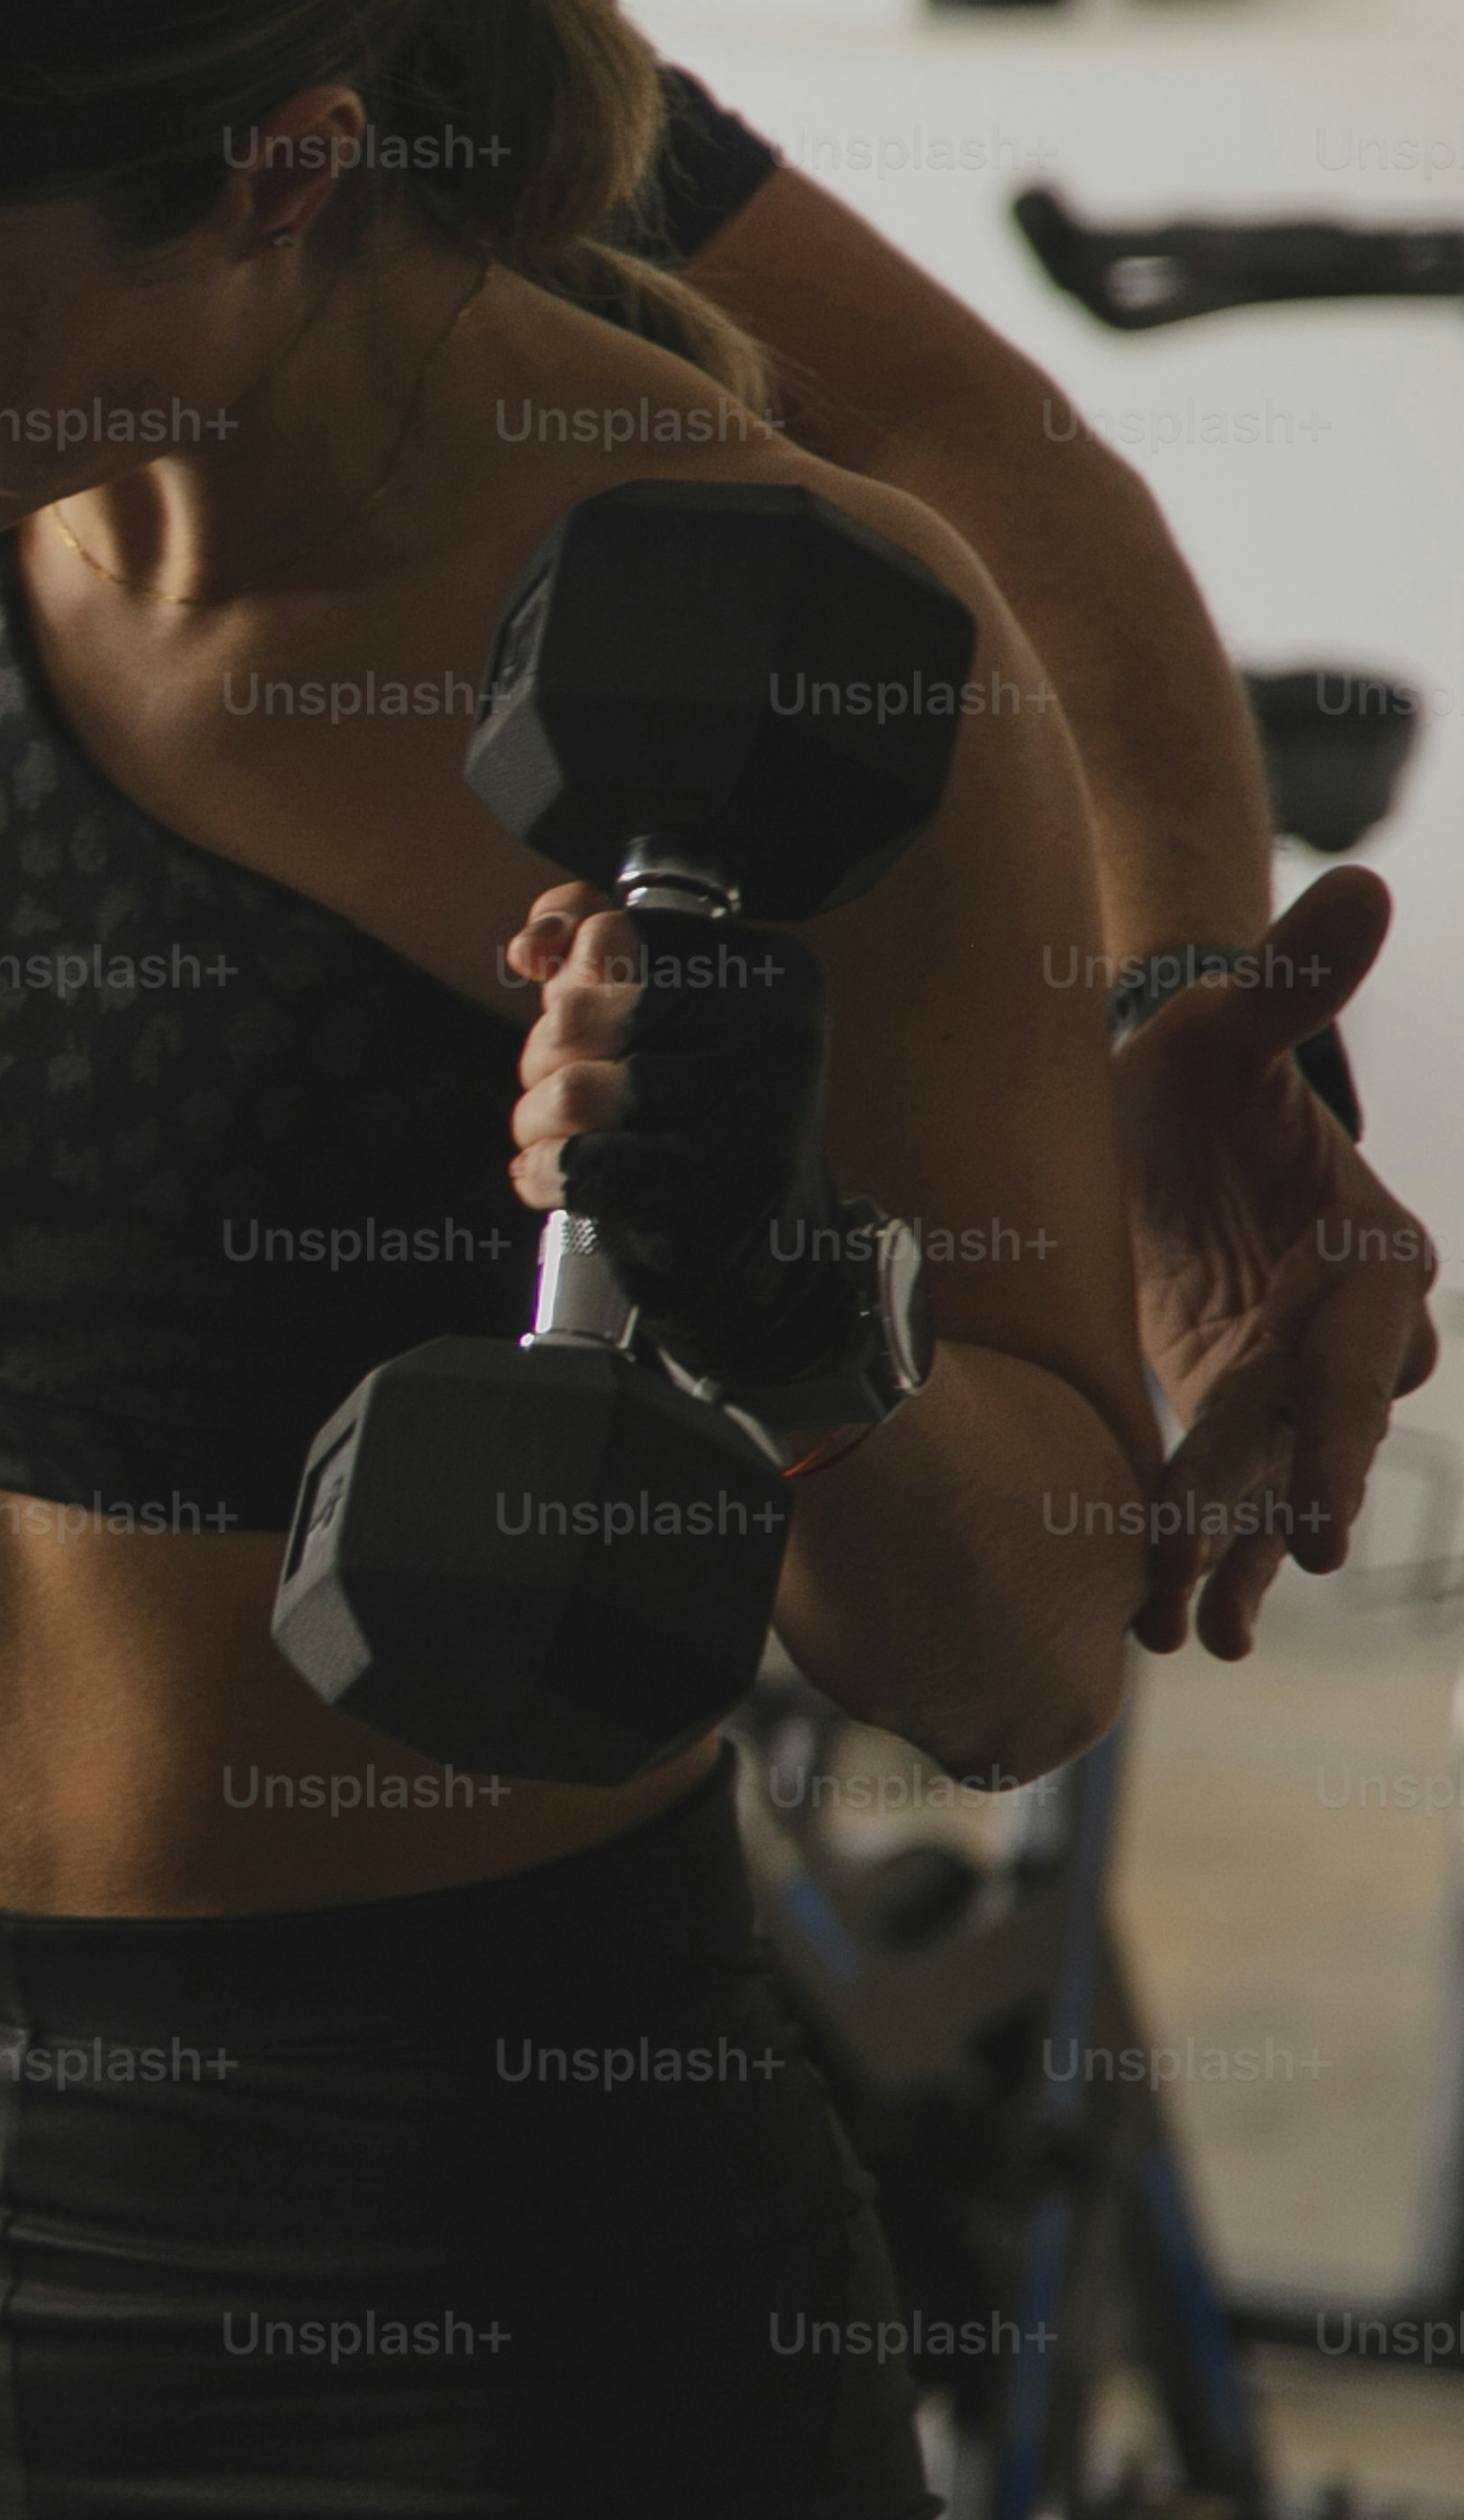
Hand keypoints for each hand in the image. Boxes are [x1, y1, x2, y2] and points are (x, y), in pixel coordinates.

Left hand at [500, 883, 845, 1370]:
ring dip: (536, 1122)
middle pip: (577, 1013)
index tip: (581, 1024)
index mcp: (769, 969)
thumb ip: (584, 940)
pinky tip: (556, 1180)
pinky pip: (584, 1166)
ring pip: (574, 1092)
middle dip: (541, 1059)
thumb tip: (532, 947)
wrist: (760, 1246)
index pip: (608, 931)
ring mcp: (760, 1116)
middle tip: (566, 1093)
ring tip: (560, 1138)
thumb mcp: (645, 1006)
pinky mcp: (724, 1194)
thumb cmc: (690, 1114)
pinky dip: (547, 1176)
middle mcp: (777, 1033)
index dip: (563, 984)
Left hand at [1123, 865, 1444, 1656]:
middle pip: (1325, 1432)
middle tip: (1257, 1588)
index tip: (1317, 1500)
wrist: (1150, 1114)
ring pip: (1271, 1478)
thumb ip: (1287, 980)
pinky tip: (1158, 1620)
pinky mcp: (1227, 1402)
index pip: (1370, 1345)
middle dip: (1290, 1510)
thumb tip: (1361, 885)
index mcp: (1369, 1249)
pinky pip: (1220, 1487)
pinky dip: (1194, 1549)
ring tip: (1189, 1634)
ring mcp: (1289, 1374)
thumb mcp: (1226, 1026)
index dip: (1342, 1422)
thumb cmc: (1196, 1069)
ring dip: (1236, 1557)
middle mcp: (1347, 1328)